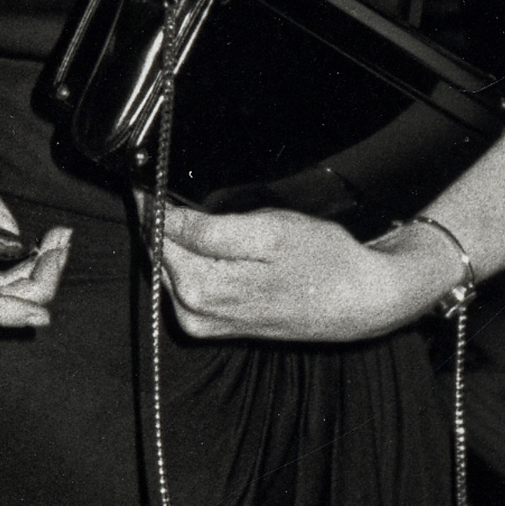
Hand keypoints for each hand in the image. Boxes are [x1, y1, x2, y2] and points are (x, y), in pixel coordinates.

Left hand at [156, 203, 463, 343]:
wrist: (360, 302)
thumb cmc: (323, 263)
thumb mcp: (266, 231)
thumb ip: (205, 229)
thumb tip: (161, 216)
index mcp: (201, 288)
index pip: (158, 235)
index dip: (151, 204)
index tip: (144, 181)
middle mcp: (194, 312)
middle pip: (161, 253)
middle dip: (164, 222)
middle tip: (172, 191)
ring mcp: (203, 322)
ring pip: (171, 267)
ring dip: (180, 241)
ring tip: (207, 220)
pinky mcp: (215, 325)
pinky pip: (187, 283)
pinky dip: (193, 260)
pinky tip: (217, 247)